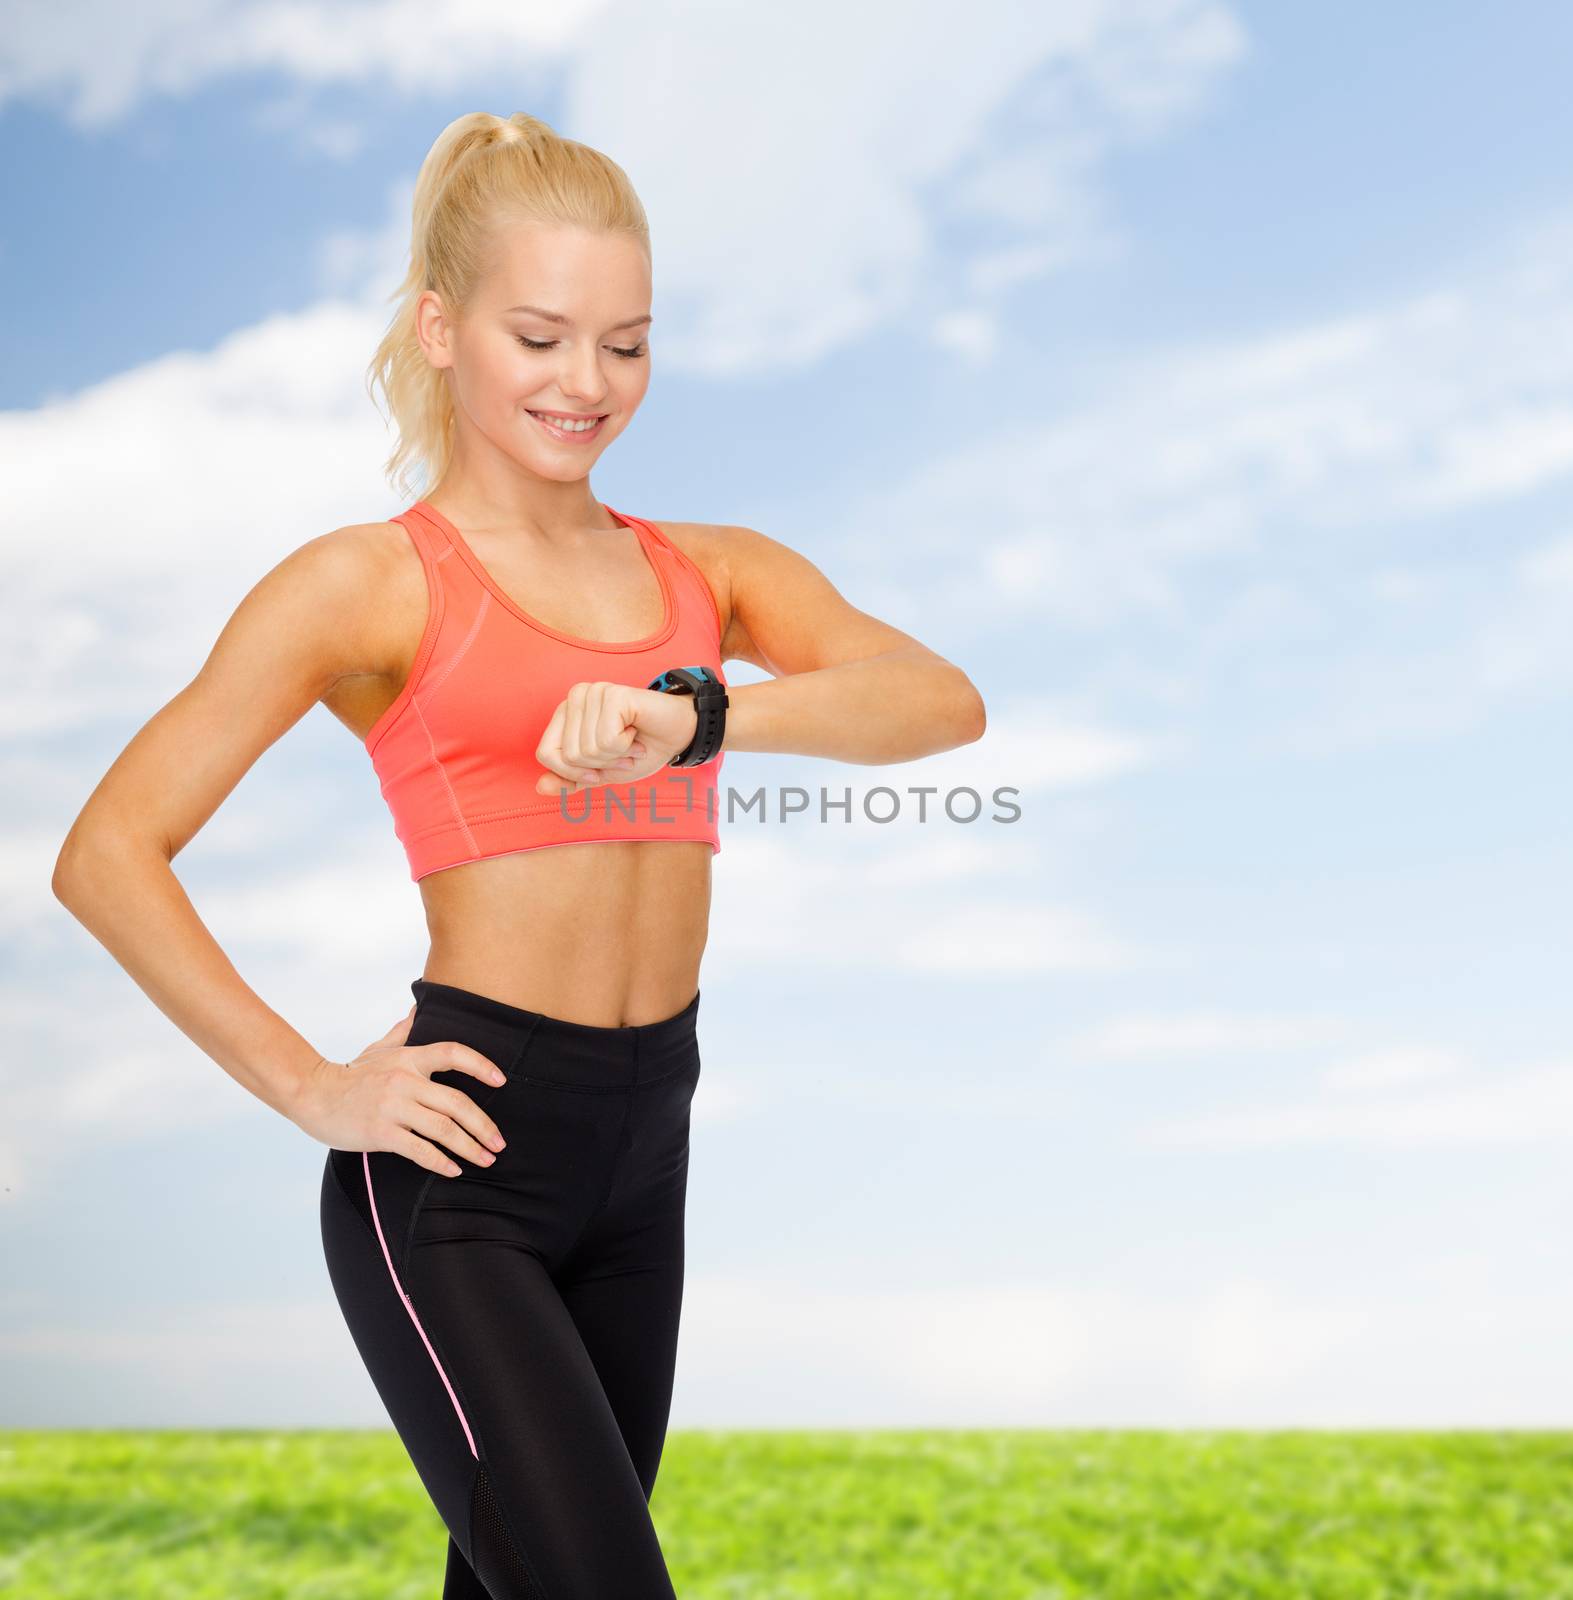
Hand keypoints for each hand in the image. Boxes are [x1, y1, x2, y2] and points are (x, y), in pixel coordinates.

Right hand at [291, 1005, 509, 1177]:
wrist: (311, 1095)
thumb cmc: (350, 1074)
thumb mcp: (378, 1049)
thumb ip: (403, 1032)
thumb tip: (418, 1007)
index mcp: (409, 1057)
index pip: (454, 1053)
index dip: (481, 1065)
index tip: (501, 1081)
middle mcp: (404, 1080)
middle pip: (457, 1102)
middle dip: (483, 1126)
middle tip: (499, 1143)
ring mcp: (393, 1107)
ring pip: (443, 1129)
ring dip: (470, 1148)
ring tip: (486, 1160)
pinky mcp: (381, 1132)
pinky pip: (419, 1150)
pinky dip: (440, 1162)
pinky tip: (454, 1171)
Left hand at [534, 680, 697, 797]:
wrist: (679, 736)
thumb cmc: (640, 750)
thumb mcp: (601, 773)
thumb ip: (571, 779)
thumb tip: (540, 786)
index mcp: (566, 712)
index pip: (545, 754)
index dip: (573, 773)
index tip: (600, 770)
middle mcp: (576, 697)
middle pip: (567, 755)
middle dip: (600, 765)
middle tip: (623, 753)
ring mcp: (594, 693)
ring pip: (587, 750)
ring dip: (616, 757)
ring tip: (632, 743)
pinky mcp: (613, 695)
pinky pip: (607, 740)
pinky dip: (626, 747)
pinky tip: (637, 732)